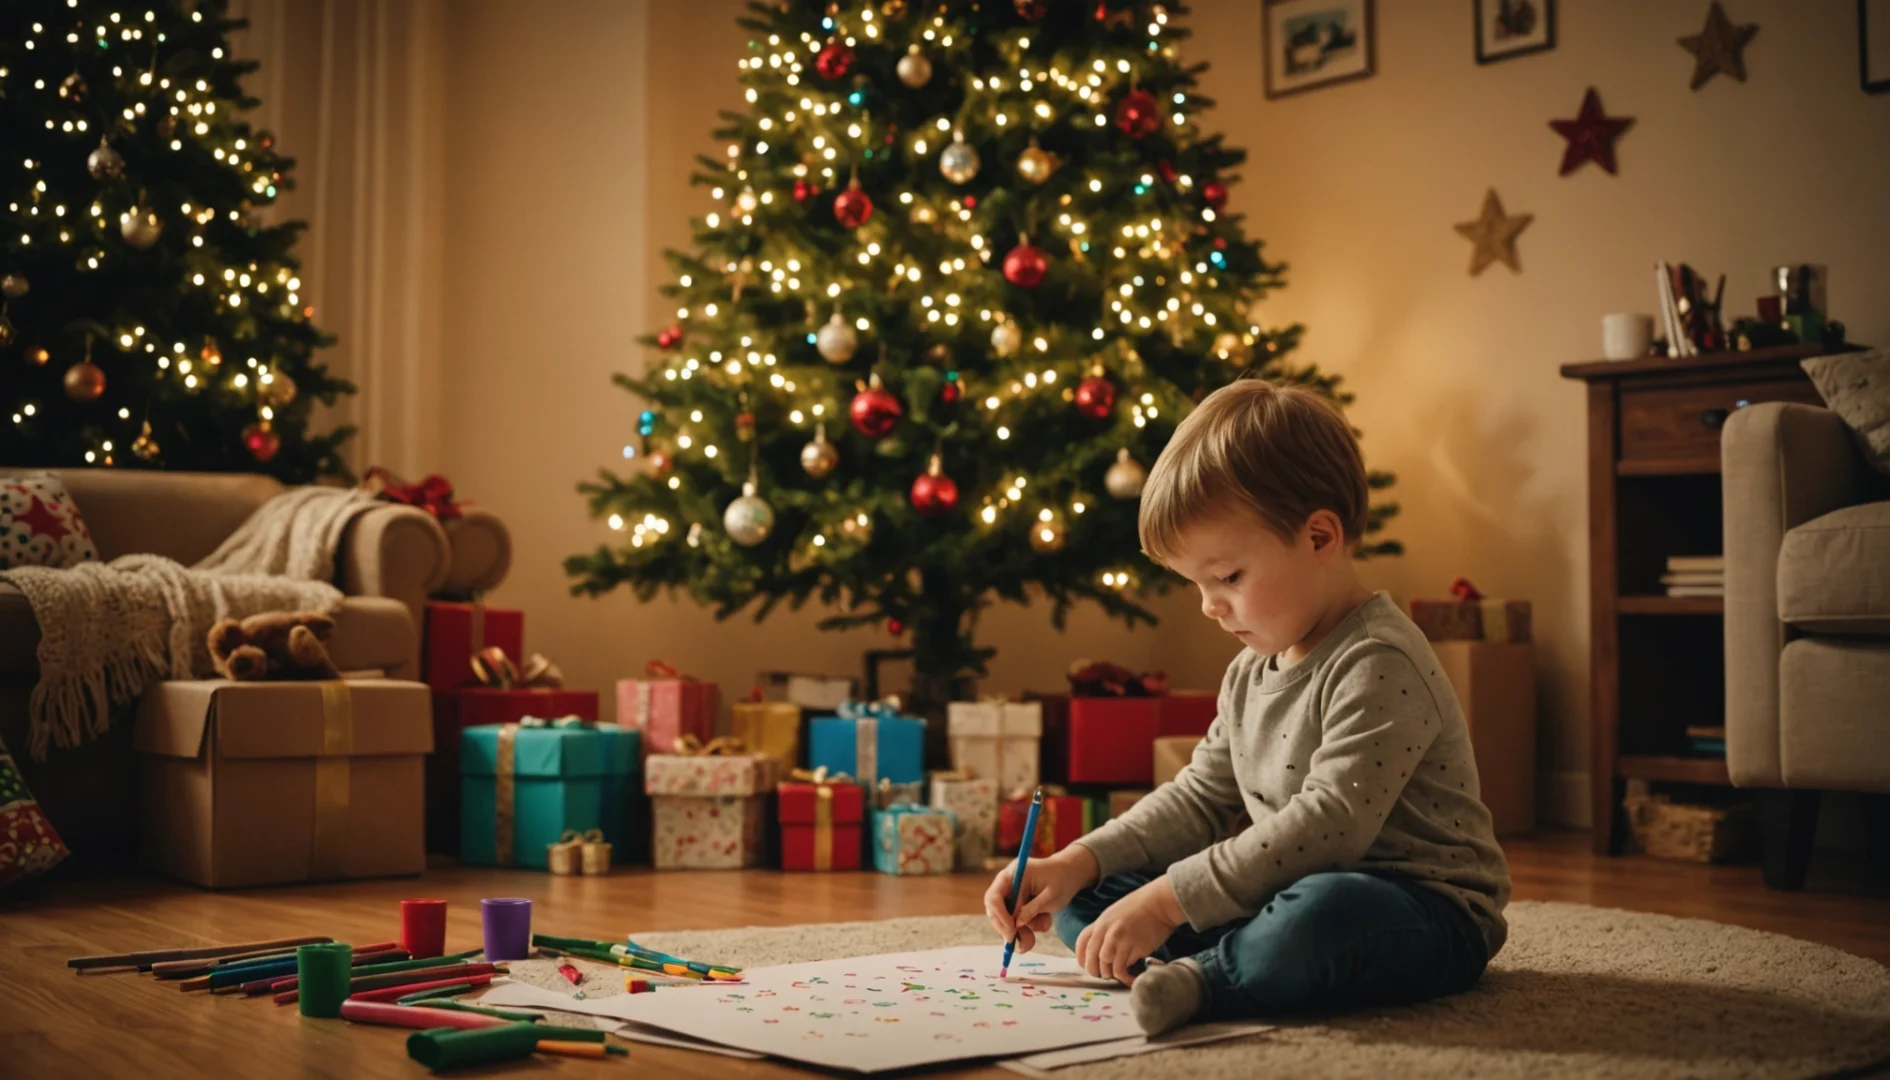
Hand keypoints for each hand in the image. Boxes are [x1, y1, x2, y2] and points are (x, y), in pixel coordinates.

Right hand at [984, 846, 1098, 955]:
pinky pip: (1016, 921)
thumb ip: (1032, 909)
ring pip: (1006, 919)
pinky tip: (1045, 921)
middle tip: (1023, 944)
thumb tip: (1016, 924)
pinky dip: (1030, 926)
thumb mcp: (1050, 895)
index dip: (1000, 917)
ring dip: (1023, 929)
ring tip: (1045, 925)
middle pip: (995, 911)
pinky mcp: (1017, 903)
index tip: (1012, 932)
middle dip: (1009, 929)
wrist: (1071, 874)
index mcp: (1012, 875)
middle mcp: (1007, 884)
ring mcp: (1011, 894)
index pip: (994, 897)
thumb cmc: (1062, 880)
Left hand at [1074, 876, 1186, 984]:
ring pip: (1106, 965)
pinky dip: (1124, 977)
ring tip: (1118, 974)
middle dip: (1095, 970)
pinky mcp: (1136, 948)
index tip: (1085, 965)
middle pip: (1093, 957)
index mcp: (1101, 922)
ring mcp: (1121, 940)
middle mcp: (1108, 932)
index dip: (1081, 957)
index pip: (1083, 942)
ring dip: (1110, 973)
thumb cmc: (1140, 908)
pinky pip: (1123, 968)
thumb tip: (1100, 949)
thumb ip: (1106, 929)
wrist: (1159, 904)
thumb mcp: (1115, 914)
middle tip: (1102, 975)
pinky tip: (1129, 978)